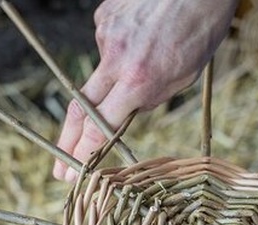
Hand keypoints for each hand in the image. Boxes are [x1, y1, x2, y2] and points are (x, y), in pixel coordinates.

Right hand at [55, 0, 238, 180]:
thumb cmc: (200, 31)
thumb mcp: (183, 77)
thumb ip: (149, 99)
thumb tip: (124, 114)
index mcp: (139, 80)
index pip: (100, 128)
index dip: (83, 155)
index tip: (72, 174)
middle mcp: (115, 59)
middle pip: (79, 110)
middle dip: (68, 143)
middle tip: (58, 168)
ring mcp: (105, 36)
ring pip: (101, 72)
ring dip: (115, 78)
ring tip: (150, 56)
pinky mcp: (103, 17)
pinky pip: (108, 43)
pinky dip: (121, 48)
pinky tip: (143, 37)